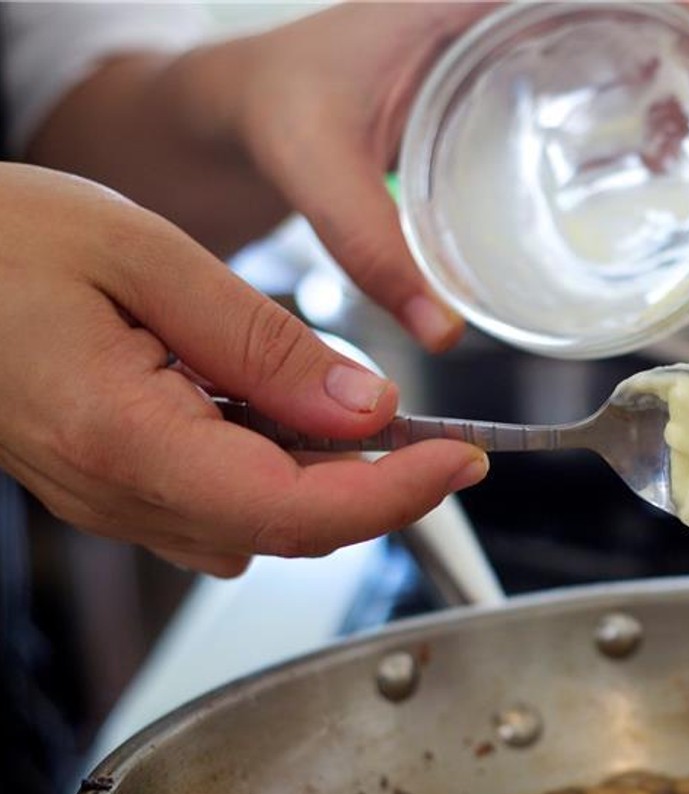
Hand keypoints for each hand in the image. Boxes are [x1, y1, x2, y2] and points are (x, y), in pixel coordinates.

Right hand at [0, 165, 486, 576]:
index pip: (299, 511)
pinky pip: (222, 506)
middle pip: (292, 529)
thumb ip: (264, 344)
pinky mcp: (117, 489)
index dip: (397, 496)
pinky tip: (277, 414)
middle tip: (435, 431)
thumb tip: (366, 408)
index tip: (462, 460)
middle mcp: (121, 494)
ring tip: (348, 408)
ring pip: (263, 526)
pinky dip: (277, 473)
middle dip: (378, 488)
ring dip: (328, 481)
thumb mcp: (147, 258)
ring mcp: (115, 502)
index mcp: (128, 441)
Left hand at [213, 2, 688, 350]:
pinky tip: (670, 149)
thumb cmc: (281, 109)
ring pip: (635, 23)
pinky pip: (608, 61)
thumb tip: (444, 332)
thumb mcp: (314, 168)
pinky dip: (656, 95)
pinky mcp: (518, 66)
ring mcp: (515, 28)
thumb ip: (369, 247)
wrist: (254, 99)